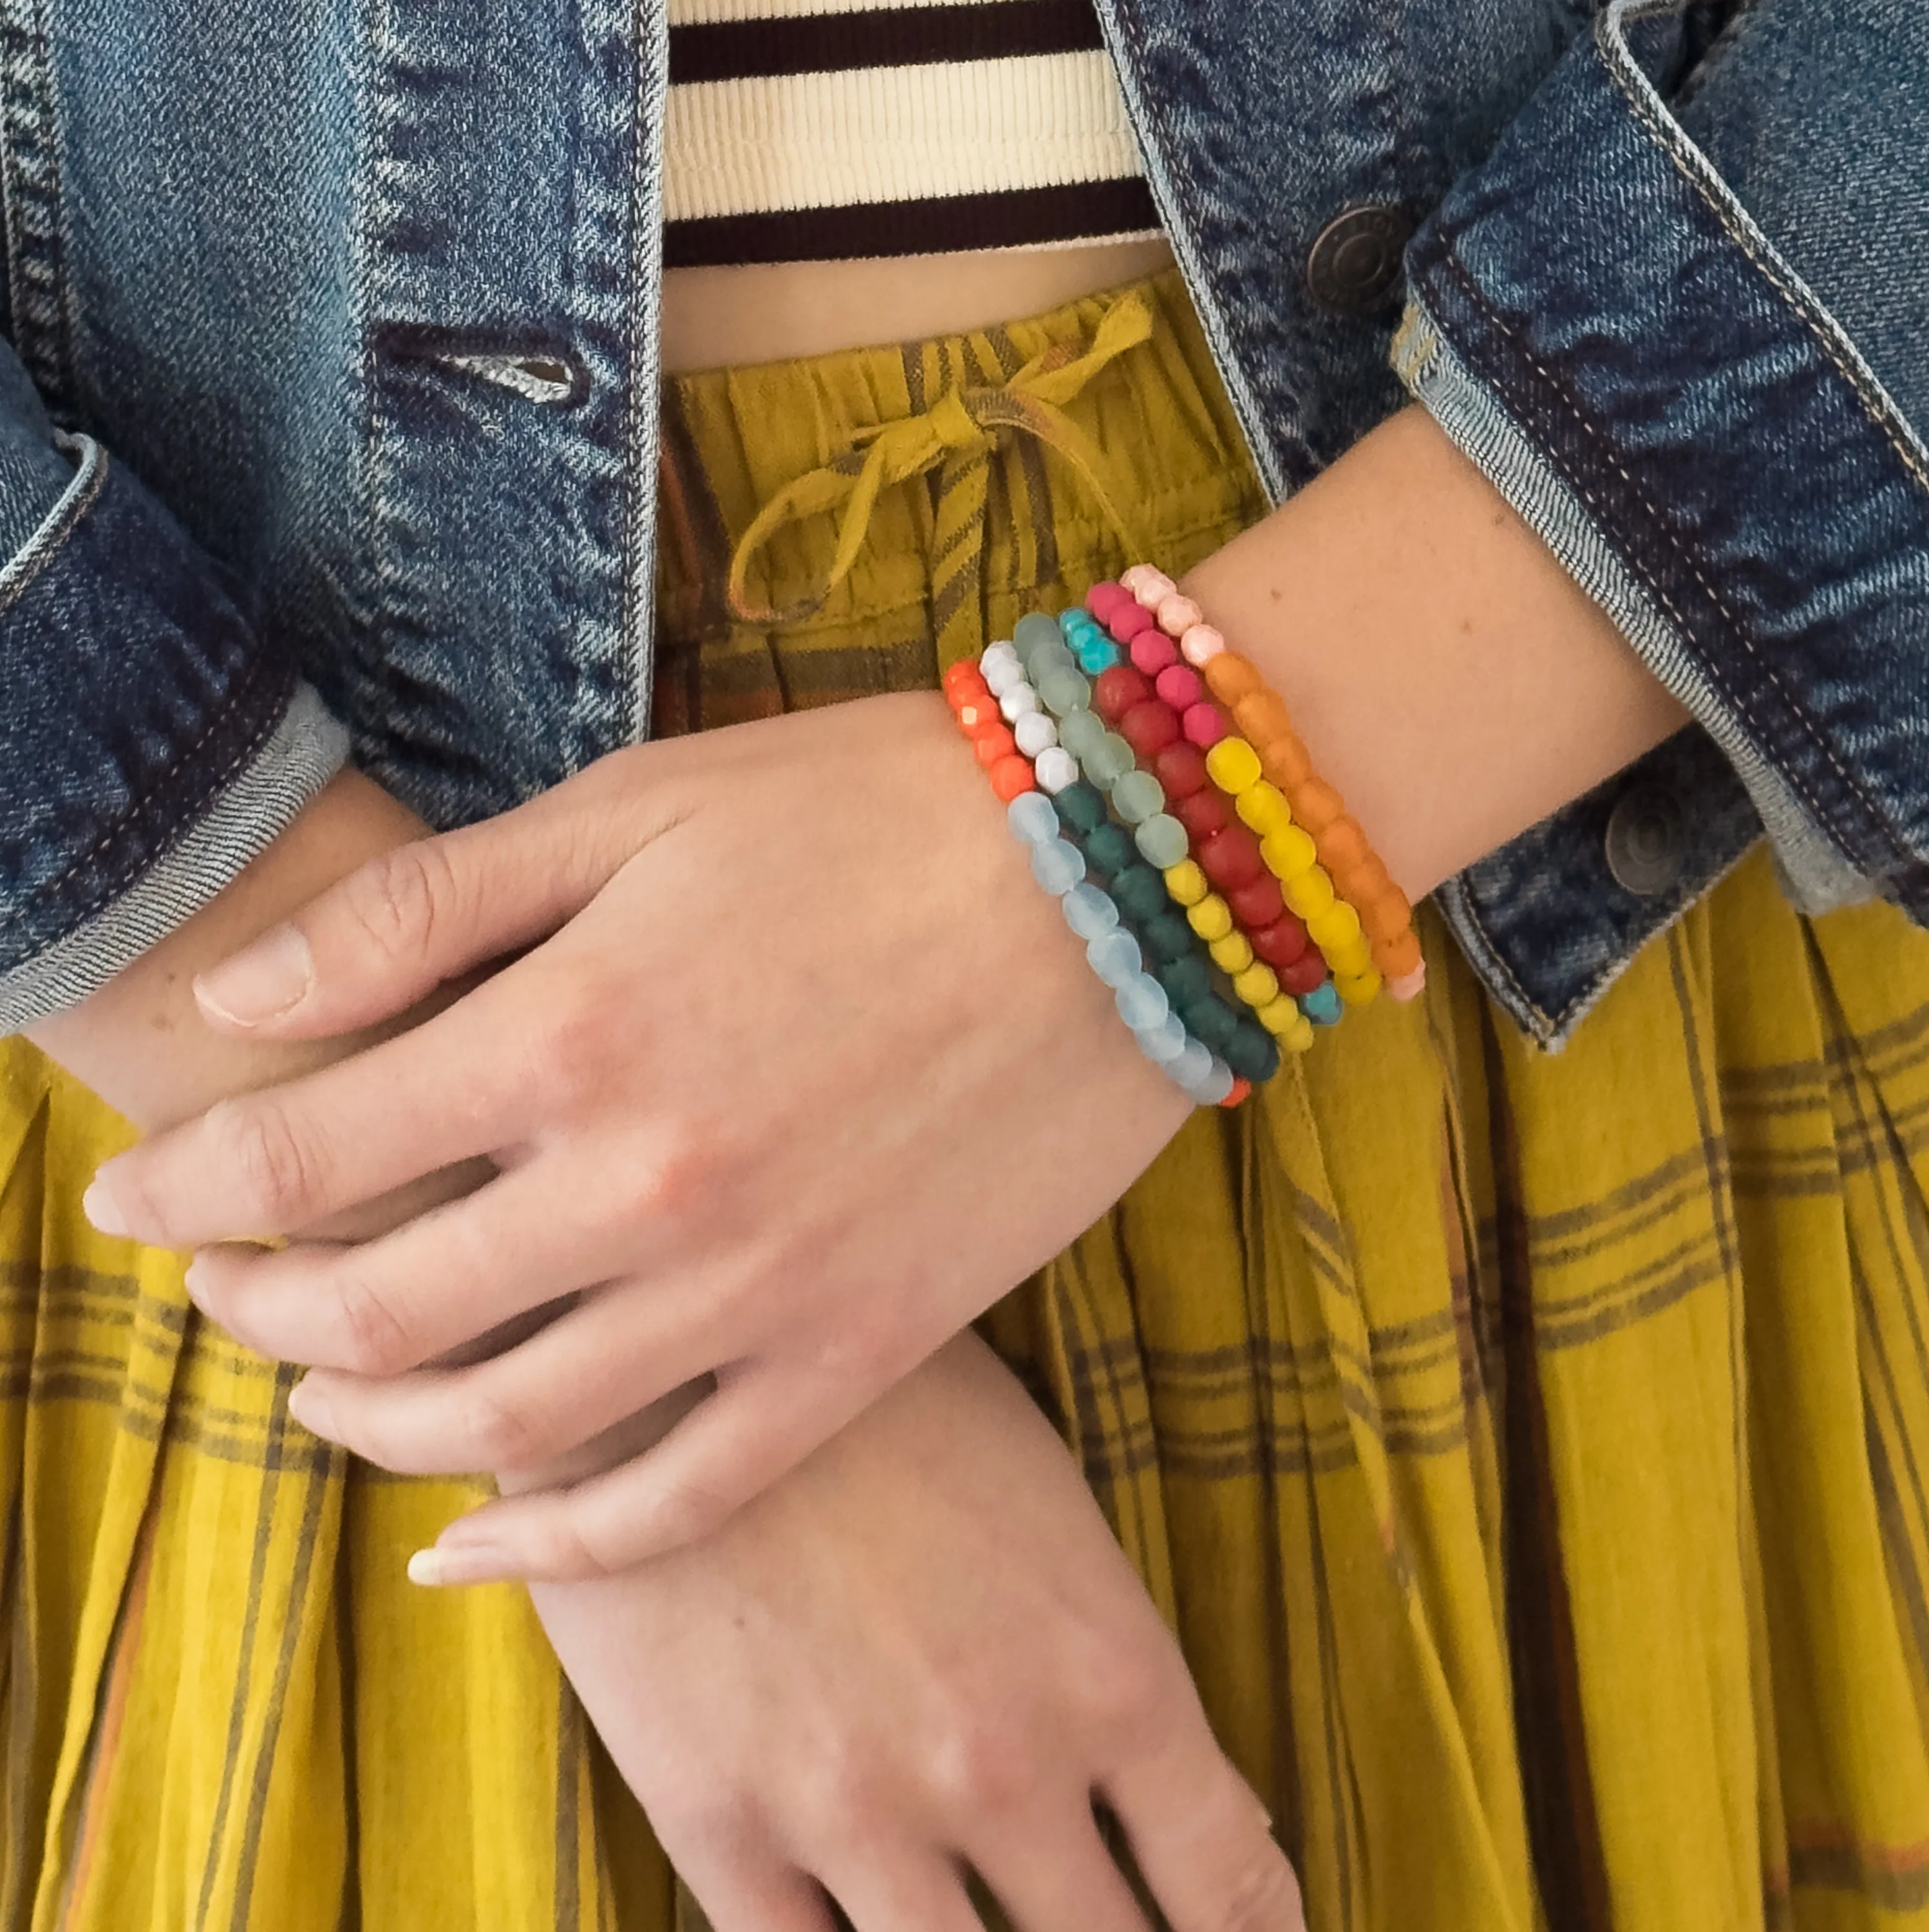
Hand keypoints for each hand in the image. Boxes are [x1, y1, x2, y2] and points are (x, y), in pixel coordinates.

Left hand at [83, 693, 1191, 1577]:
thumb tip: (246, 1009)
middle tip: (223, 1288)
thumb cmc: (876, 811)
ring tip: (326, 1399)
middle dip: (258, 1310)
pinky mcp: (860, 1352)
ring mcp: (757, 1293)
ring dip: (371, 1430)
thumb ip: (430, 912)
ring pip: (502, 1428)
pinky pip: (679, 1499)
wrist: (1123, 875)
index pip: (302, 1157)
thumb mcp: (635, 804)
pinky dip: (556, 1550)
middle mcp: (644, 1188)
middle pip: (375, 1309)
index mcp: (571, 1032)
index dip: (189, 1190)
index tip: (139, 1201)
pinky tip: (473, 1553)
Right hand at [530, 1332, 1302, 1931]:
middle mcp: (1000, 1766)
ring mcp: (857, 1809)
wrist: (670, 1348)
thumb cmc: (878, 1400)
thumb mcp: (1043, 1498)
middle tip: (1105, 1926)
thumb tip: (1177, 1792)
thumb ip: (1108, 1661)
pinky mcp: (720, 1825)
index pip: (1229, 1882)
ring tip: (983, 1924)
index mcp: (1107, 1672)